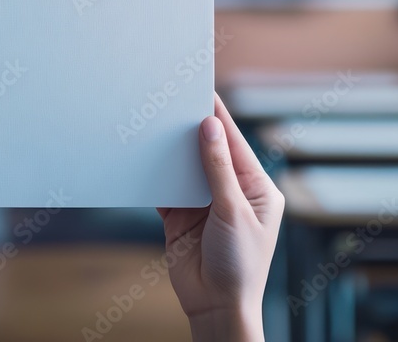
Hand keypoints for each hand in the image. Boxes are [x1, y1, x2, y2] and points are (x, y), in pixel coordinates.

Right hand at [159, 94, 284, 341]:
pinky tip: (142, 158)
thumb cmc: (239, 265)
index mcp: (255, 187)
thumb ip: (217, 169)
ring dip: (170, 151)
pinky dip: (154, 175)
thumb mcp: (232, 211)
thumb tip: (209, 126)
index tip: (201, 90)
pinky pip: (165, 188)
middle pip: (207, 150)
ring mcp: (203, 203)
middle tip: (171, 101)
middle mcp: (230, 191)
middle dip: (190, 129)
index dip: (217, 116)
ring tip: (153, 124)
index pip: (233, 142)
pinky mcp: (179, 216)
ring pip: (184, 167)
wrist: (215, 307)